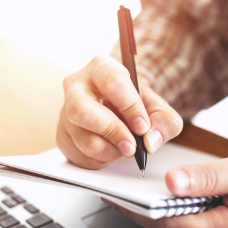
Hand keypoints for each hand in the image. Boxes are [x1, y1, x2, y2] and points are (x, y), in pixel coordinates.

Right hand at [56, 55, 182, 169]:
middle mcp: (76, 86)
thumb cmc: (133, 103)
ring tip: (125, 147)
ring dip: (111, 151)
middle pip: (82, 110)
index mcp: (101, 68)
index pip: (112, 82)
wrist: (116, 107)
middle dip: (112, 132)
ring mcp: (65, 112)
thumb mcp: (157, 107)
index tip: (142, 127)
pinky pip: (81, 155)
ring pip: (84, 139)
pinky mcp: (62, 134)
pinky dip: (102, 159)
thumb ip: (164, 122)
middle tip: (132, 146)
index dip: (130, 106)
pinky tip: (110, 149)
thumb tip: (150, 141)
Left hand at [106, 149, 227, 227]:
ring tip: (135, 191)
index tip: (114, 196)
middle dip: (141, 211)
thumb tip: (171, 182)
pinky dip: (176, 215)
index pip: (165, 225)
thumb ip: (208, 177)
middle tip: (118, 191)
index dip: (135, 211)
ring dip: (157, 213)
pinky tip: (168, 198)